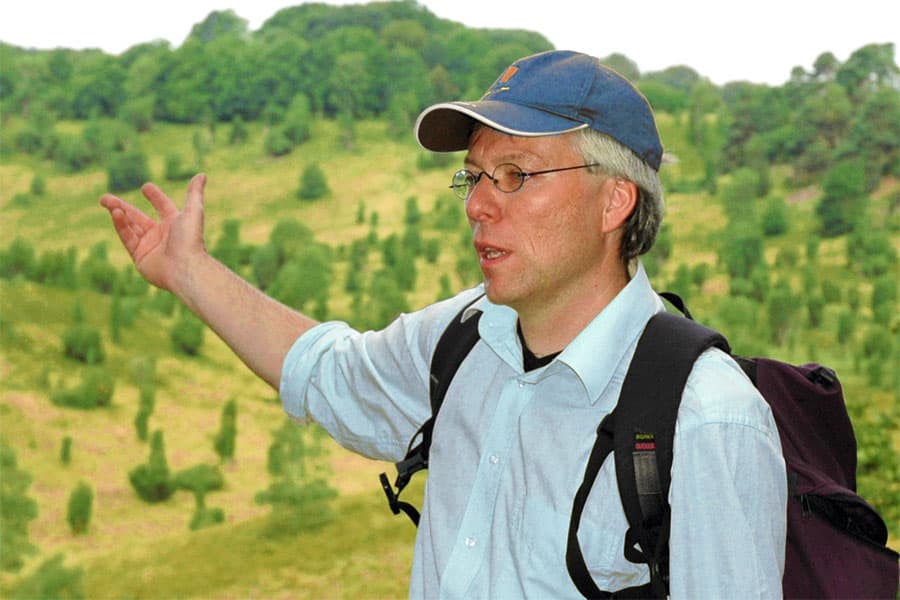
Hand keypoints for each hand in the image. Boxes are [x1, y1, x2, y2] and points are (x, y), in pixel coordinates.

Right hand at [100, 174, 207, 292]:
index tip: (145, 187)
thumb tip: (202, 175)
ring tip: (106, 201)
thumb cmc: (191, 239)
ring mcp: (150, 246)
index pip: (163, 207)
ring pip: (130, 227)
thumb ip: (195, 193)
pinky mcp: (140, 257)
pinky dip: (121, 226)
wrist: (185, 268)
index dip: (155, 197)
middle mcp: (162, 235)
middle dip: (121, 206)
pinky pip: (128, 238)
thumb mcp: (194, 211)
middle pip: (138, 217)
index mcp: (175, 224)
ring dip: (118, 214)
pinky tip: (115, 213)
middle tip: (105, 198)